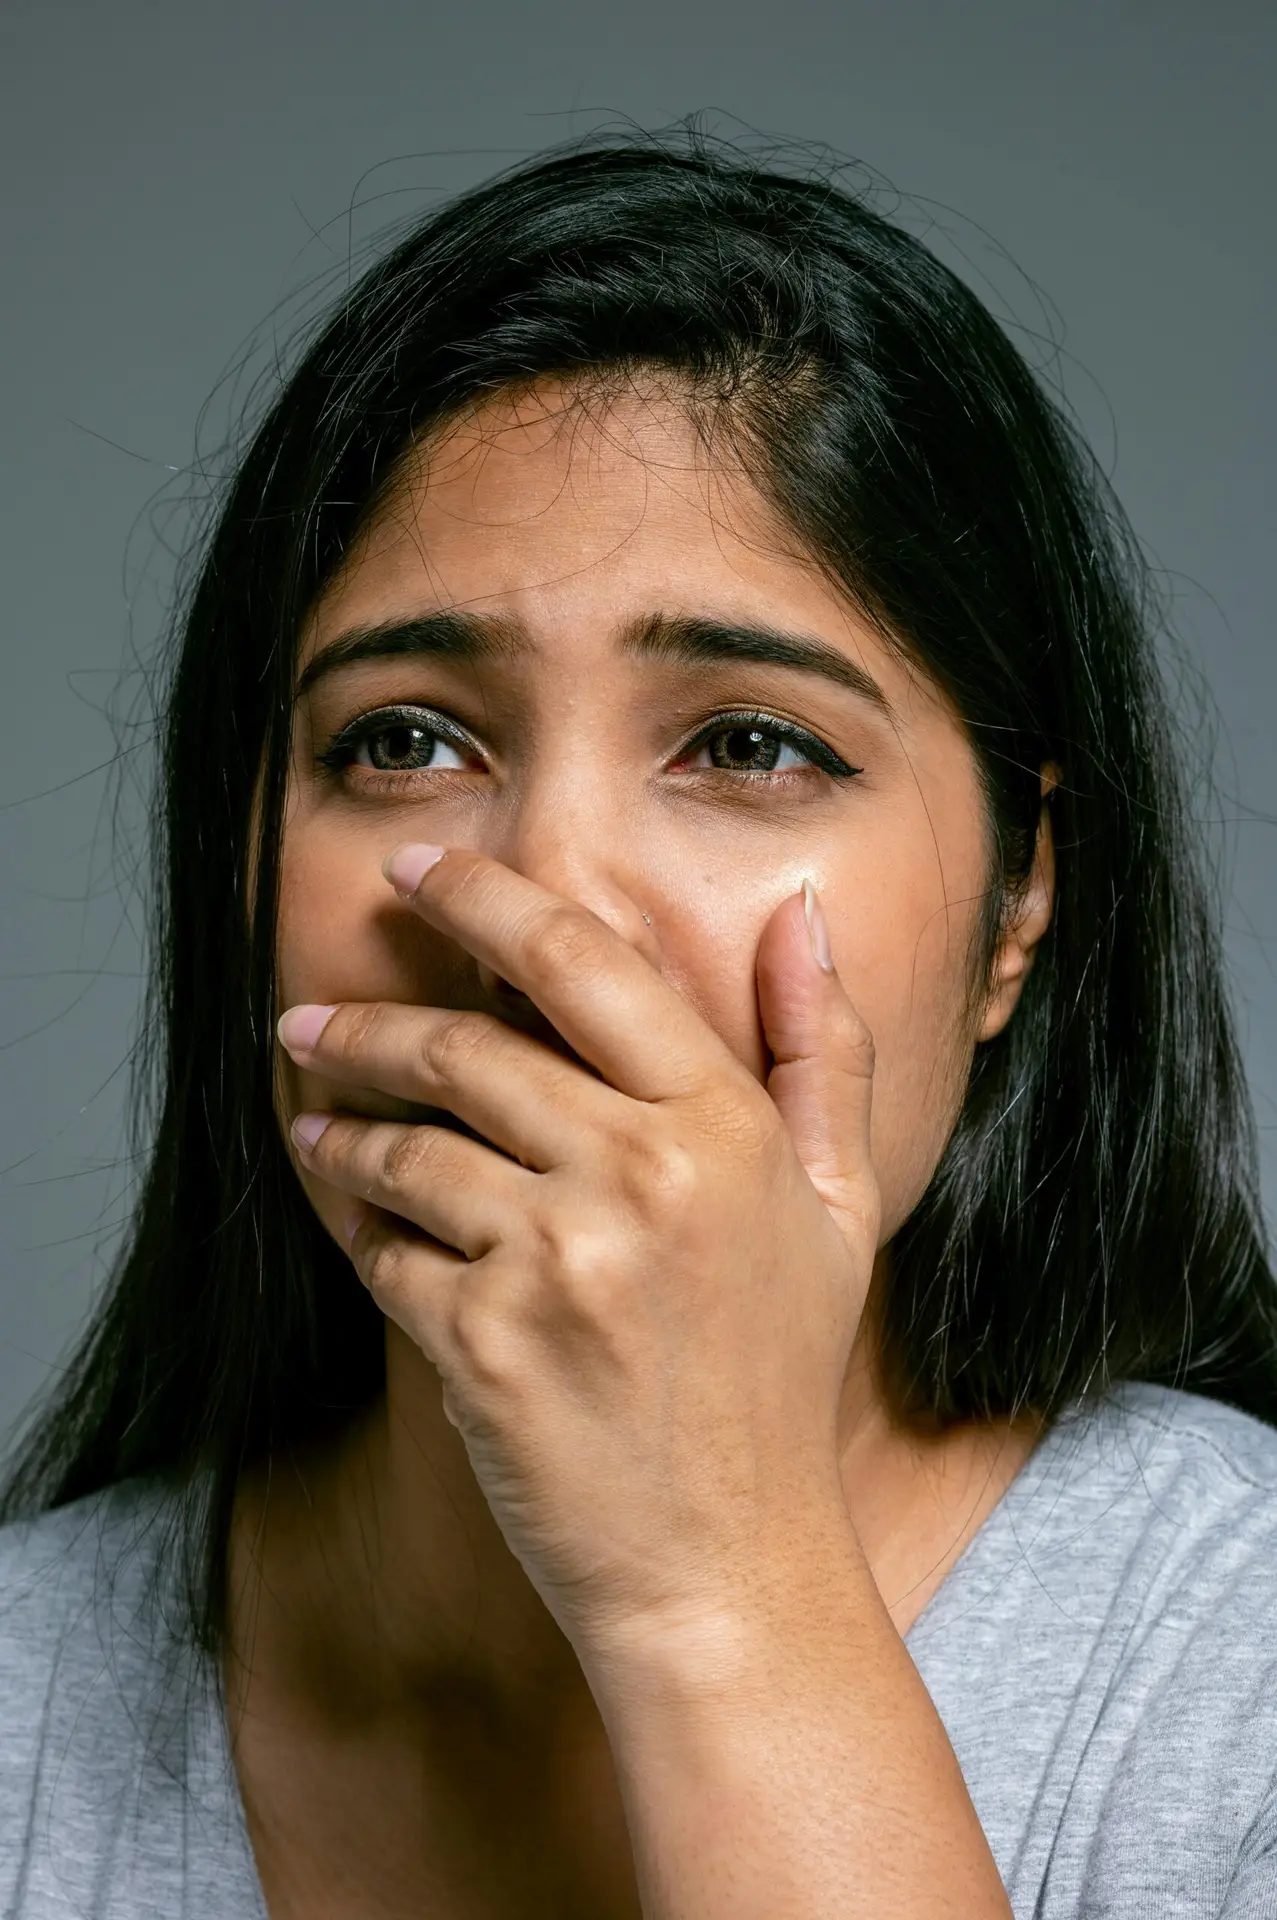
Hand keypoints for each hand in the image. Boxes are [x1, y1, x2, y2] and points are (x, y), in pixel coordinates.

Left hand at [278, 843, 880, 1661]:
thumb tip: (797, 913)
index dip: (486, 898)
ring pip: (406, 1146)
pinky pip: (385, 1253)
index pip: (584, 963)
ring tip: (315, 1121)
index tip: (421, 868)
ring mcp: (555, 1261)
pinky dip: (357, 1231)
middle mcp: (641, 1176)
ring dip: (341, 1126)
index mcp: (727, 1127)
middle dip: (369, 1023)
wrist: (726, 1567)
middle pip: (468, 1047)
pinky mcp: (480, 1344)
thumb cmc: (777, 1380)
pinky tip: (351, 1220)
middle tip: (311, 1018)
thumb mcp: (837, 1208)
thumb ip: (820, 1051)